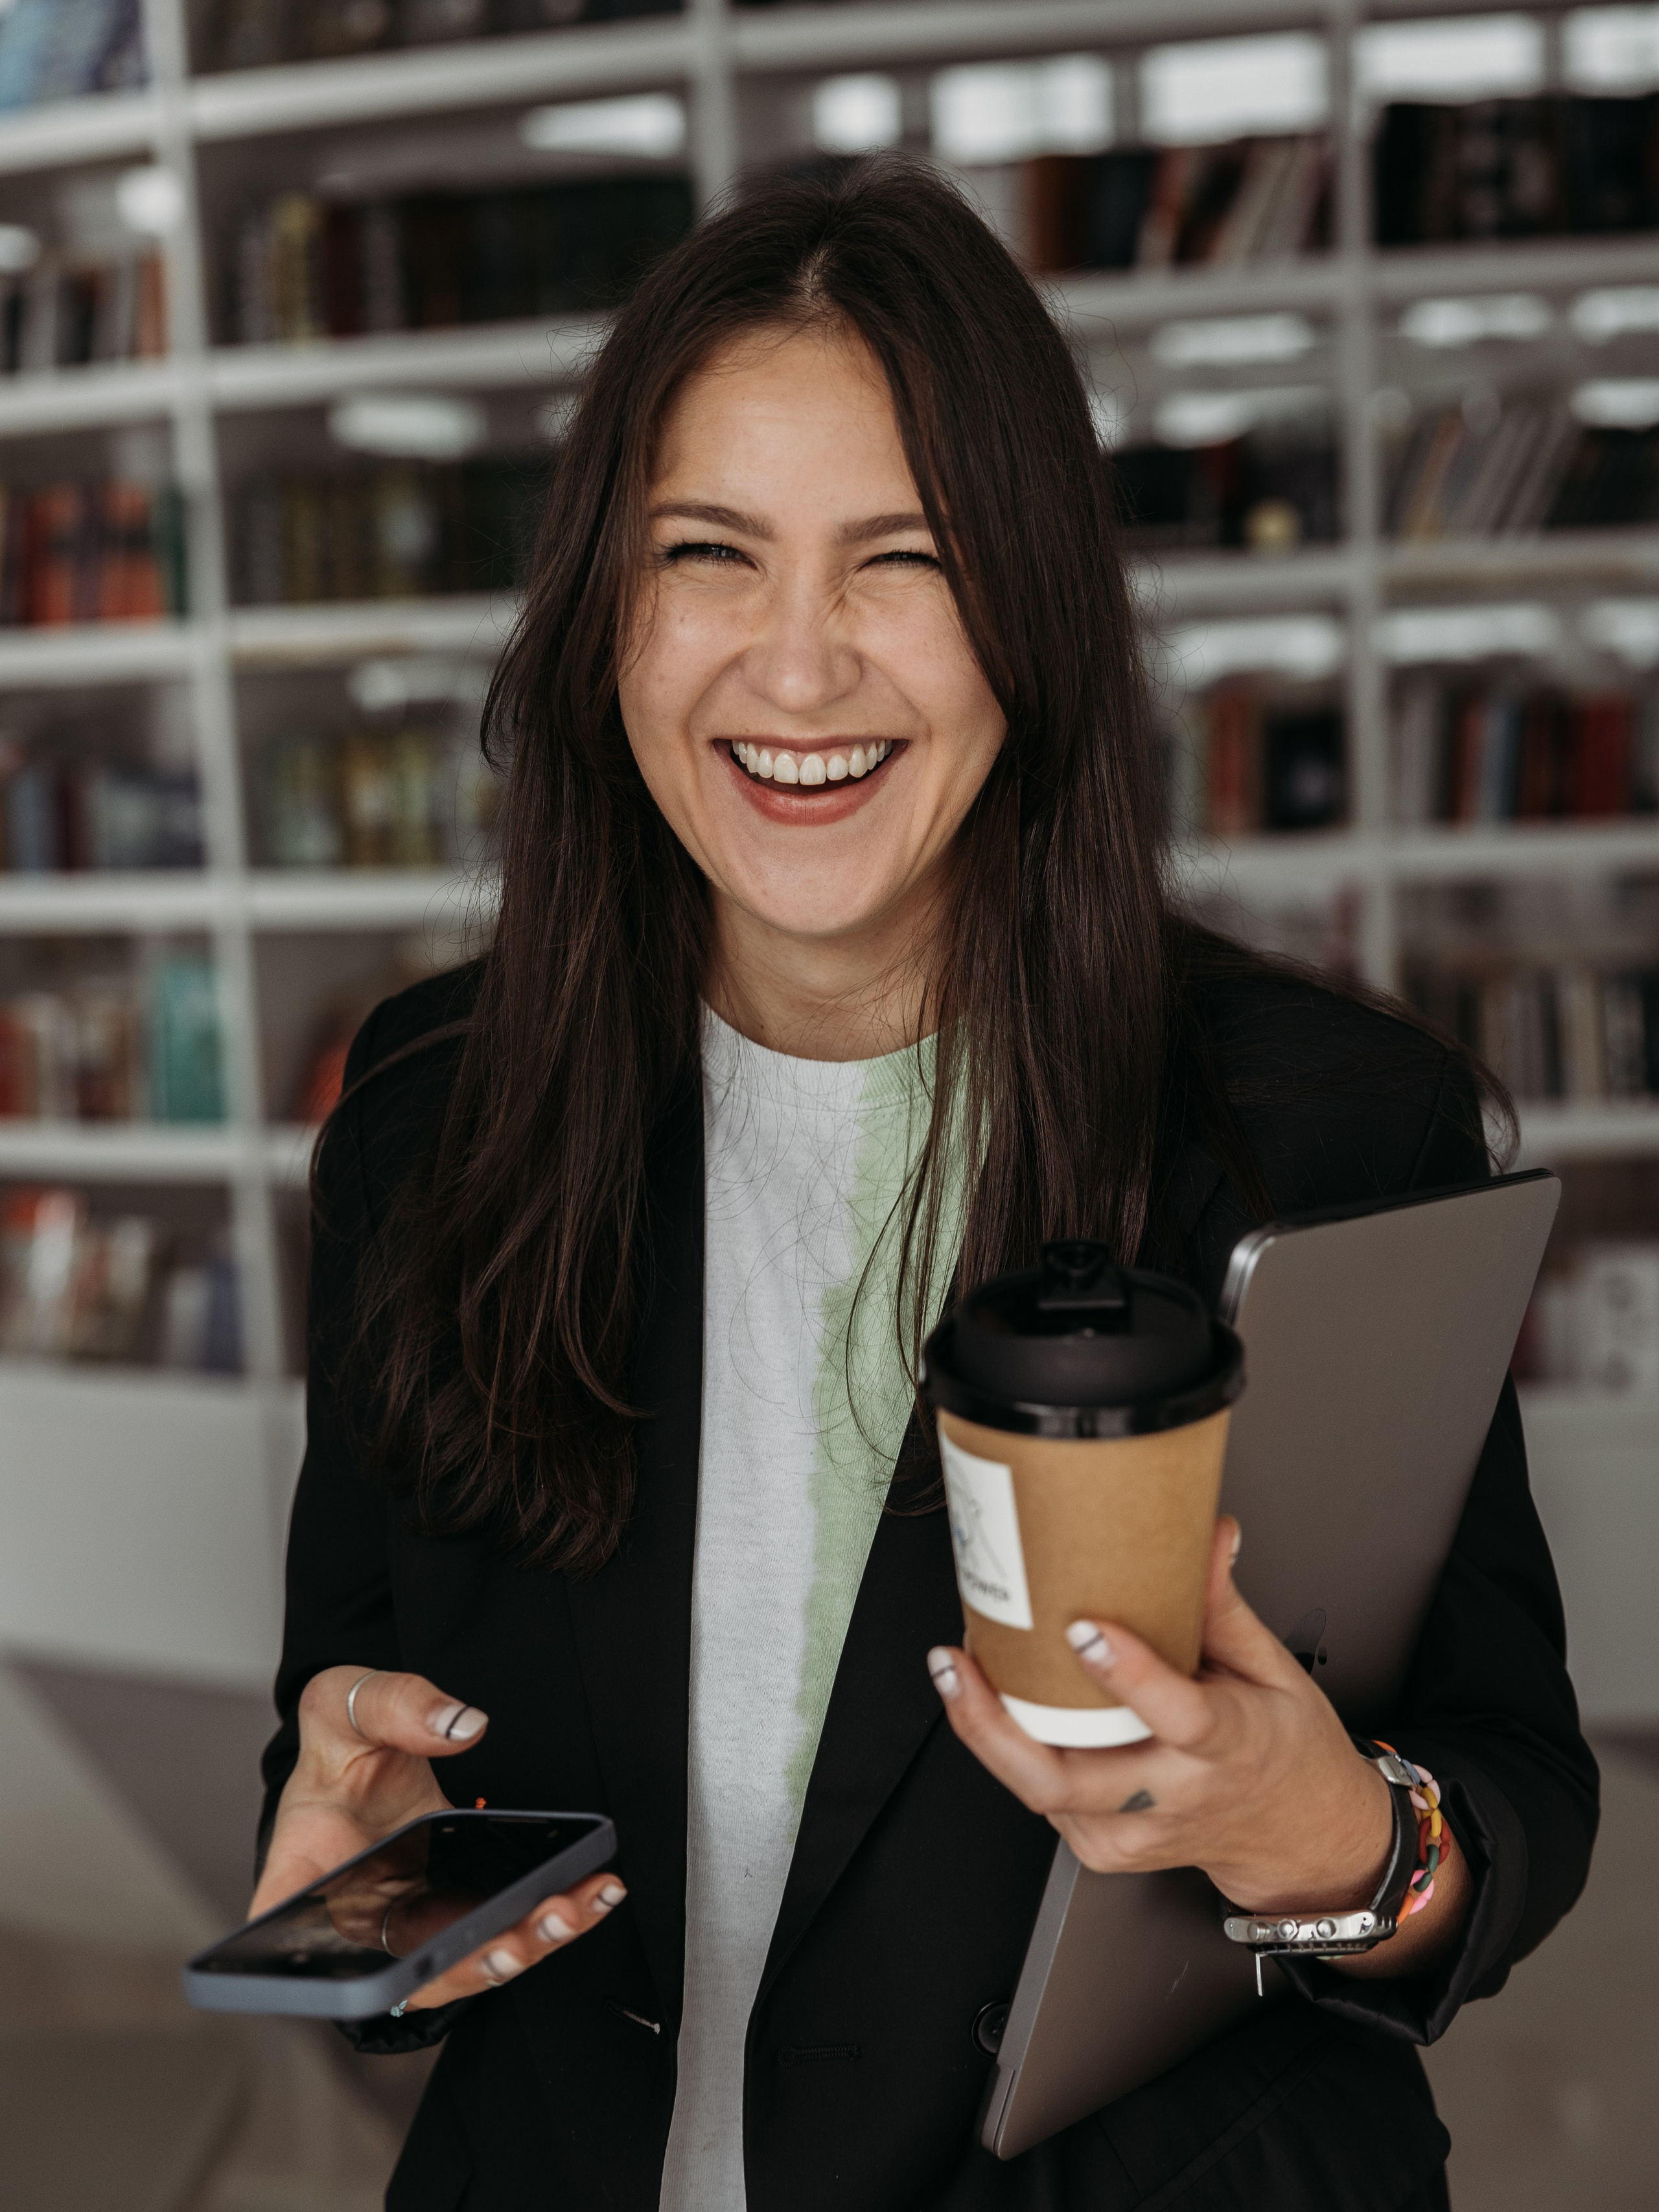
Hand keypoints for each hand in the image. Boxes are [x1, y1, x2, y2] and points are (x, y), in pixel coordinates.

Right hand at [252, 1666, 624, 2011]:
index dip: (333, 1977)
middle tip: (516, 1940)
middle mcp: (351, 1917)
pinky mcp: (448, 1912)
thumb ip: (396, 1706)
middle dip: (466, 1963)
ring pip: (461, 1960)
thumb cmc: (339, 1739)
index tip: (396, 1970)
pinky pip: (495, 1930)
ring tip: (568, 1910)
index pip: (293, 1942)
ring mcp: (404, 1922)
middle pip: (401, 1970)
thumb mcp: (347, 1702)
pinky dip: (543, 1918)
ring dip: (518, 1946)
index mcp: (303, 1872)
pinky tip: (592, 1892)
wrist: (370, 1746)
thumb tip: (462, 1725)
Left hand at [929, 1519, 1397, 1919]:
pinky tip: (999, 1709)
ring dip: (989, 1733)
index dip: (1128, 1674)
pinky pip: (1047, 1800)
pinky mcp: (1107, 1848)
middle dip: (998, 1725)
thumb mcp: (1272, 1668)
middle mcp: (1177, 1796)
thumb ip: (1223, 1605)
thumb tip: (1208, 1533)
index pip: (1178, 1715)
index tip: (1083, 1628)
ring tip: (958, 1671)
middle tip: (958, 1662)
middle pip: (1072, 1777)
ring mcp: (1136, 1830)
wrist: (1296, 1835)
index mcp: (1230, 1744)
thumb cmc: (1282, 1748)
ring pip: (1044, 1793)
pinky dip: (1015, 1754)